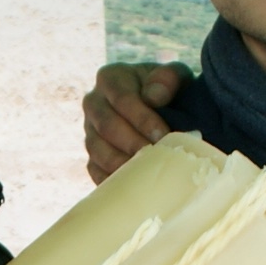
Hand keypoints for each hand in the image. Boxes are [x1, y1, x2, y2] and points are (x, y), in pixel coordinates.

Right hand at [83, 62, 188, 184]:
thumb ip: (168, 78)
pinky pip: (95, 171)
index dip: (142, 118)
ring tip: (148, 173)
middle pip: (107, 126)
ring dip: (123, 164)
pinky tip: (135, 186)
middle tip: (157, 157)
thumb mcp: (176, 78)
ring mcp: (90, 133)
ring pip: (98, 151)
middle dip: (133, 143)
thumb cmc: (171, 93)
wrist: (165, 114)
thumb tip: (154, 97)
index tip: (163, 135)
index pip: (122, 98)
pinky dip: (114, 180)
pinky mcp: (92, 158)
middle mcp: (93, 103)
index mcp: (110, 78)